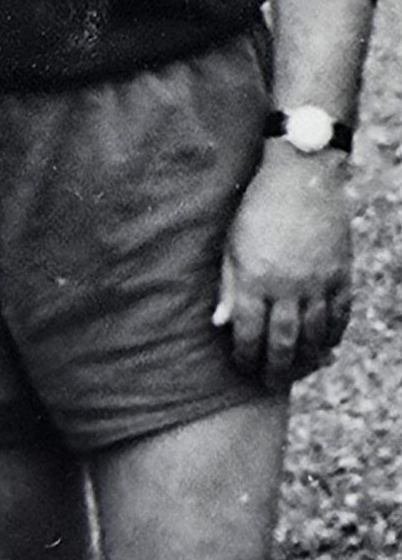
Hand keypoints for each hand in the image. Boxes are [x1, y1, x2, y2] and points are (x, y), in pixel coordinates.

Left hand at [215, 146, 352, 387]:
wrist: (300, 177)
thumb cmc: (255, 209)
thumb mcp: (231, 244)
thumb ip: (227, 285)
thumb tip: (219, 324)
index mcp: (254, 278)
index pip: (249, 331)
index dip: (245, 355)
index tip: (243, 367)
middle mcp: (287, 285)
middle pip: (284, 341)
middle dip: (277, 367)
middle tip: (271, 383)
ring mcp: (318, 282)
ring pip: (315, 335)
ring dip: (307, 359)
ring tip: (298, 371)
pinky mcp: (341, 274)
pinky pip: (340, 315)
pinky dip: (334, 335)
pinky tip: (327, 348)